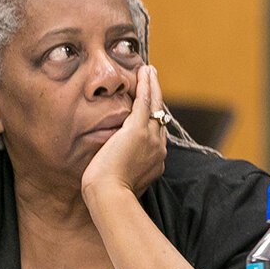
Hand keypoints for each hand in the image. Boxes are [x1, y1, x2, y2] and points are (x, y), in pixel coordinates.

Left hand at [82, 65, 167, 200]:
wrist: (110, 196)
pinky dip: (146, 85)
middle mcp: (158, 147)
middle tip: (154, 81)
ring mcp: (150, 137)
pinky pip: (145, 101)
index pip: (157, 133)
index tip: (150, 106)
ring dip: (153, 86)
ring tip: (150, 72)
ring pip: (155, 105)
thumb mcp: (124, 182)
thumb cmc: (109, 196)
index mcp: (156, 160)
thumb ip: (125, 171)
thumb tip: (117, 170)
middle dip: (157, 98)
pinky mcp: (137, 129)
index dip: (154, 117)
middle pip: (160, 116)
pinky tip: (144, 72)